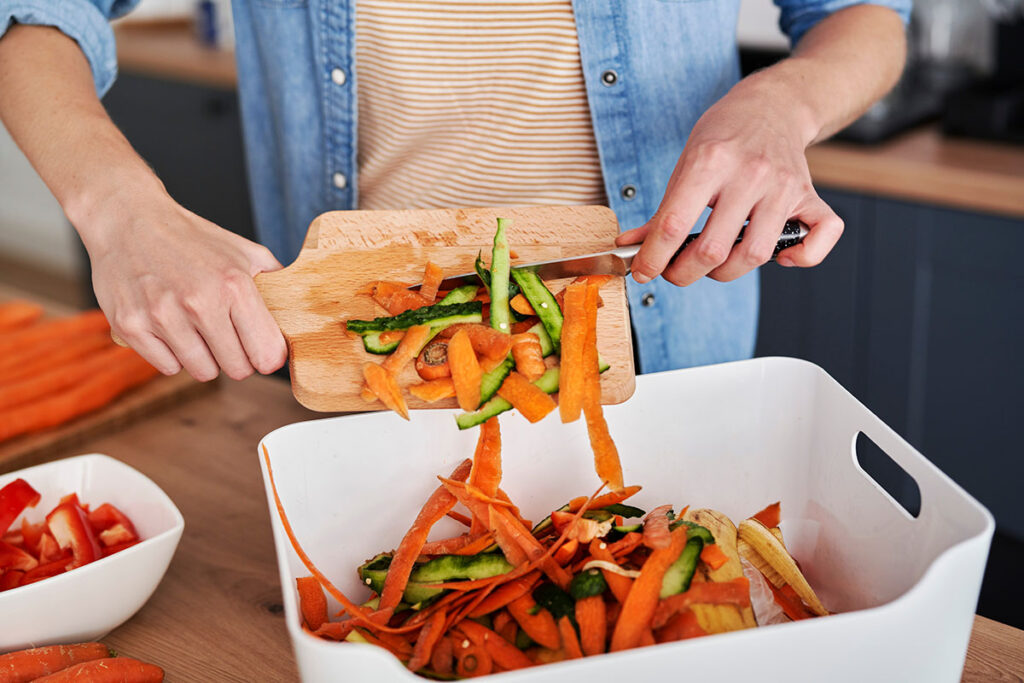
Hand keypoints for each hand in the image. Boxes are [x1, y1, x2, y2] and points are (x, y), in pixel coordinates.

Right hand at [79, 183, 286, 380]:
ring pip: (202, 372)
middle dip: (237, 358)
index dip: (267, 356)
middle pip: (237, 370)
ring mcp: (162, 316)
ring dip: (205, 358)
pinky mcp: (130, 326)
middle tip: (227, 336)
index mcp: (234, 285)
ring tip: (198, 330)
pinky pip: (167, 367)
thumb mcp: (245, 252)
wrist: (128, 219)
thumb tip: (301, 311)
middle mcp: (199, 302)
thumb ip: (277, 283)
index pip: (267, 355)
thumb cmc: (192, 239)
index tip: (260, 348)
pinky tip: (171, 329)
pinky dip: (173, 355)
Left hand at [616, 75, 843, 285]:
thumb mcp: (684, 163)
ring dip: (726, 272)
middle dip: (684, 273)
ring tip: (712, 264)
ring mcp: (783, 186)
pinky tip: (779, 256)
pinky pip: (820, 237)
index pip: (674, 224)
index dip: (653, 258)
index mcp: (710, 161)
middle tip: (675, 270)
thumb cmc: (725, 135)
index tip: (643, 271)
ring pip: (755, 254)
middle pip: (714, 249)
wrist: (772, 105)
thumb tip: (632, 247)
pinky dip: (802, 258)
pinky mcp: (810, 196)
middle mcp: (750, 174)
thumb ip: (661, 211)